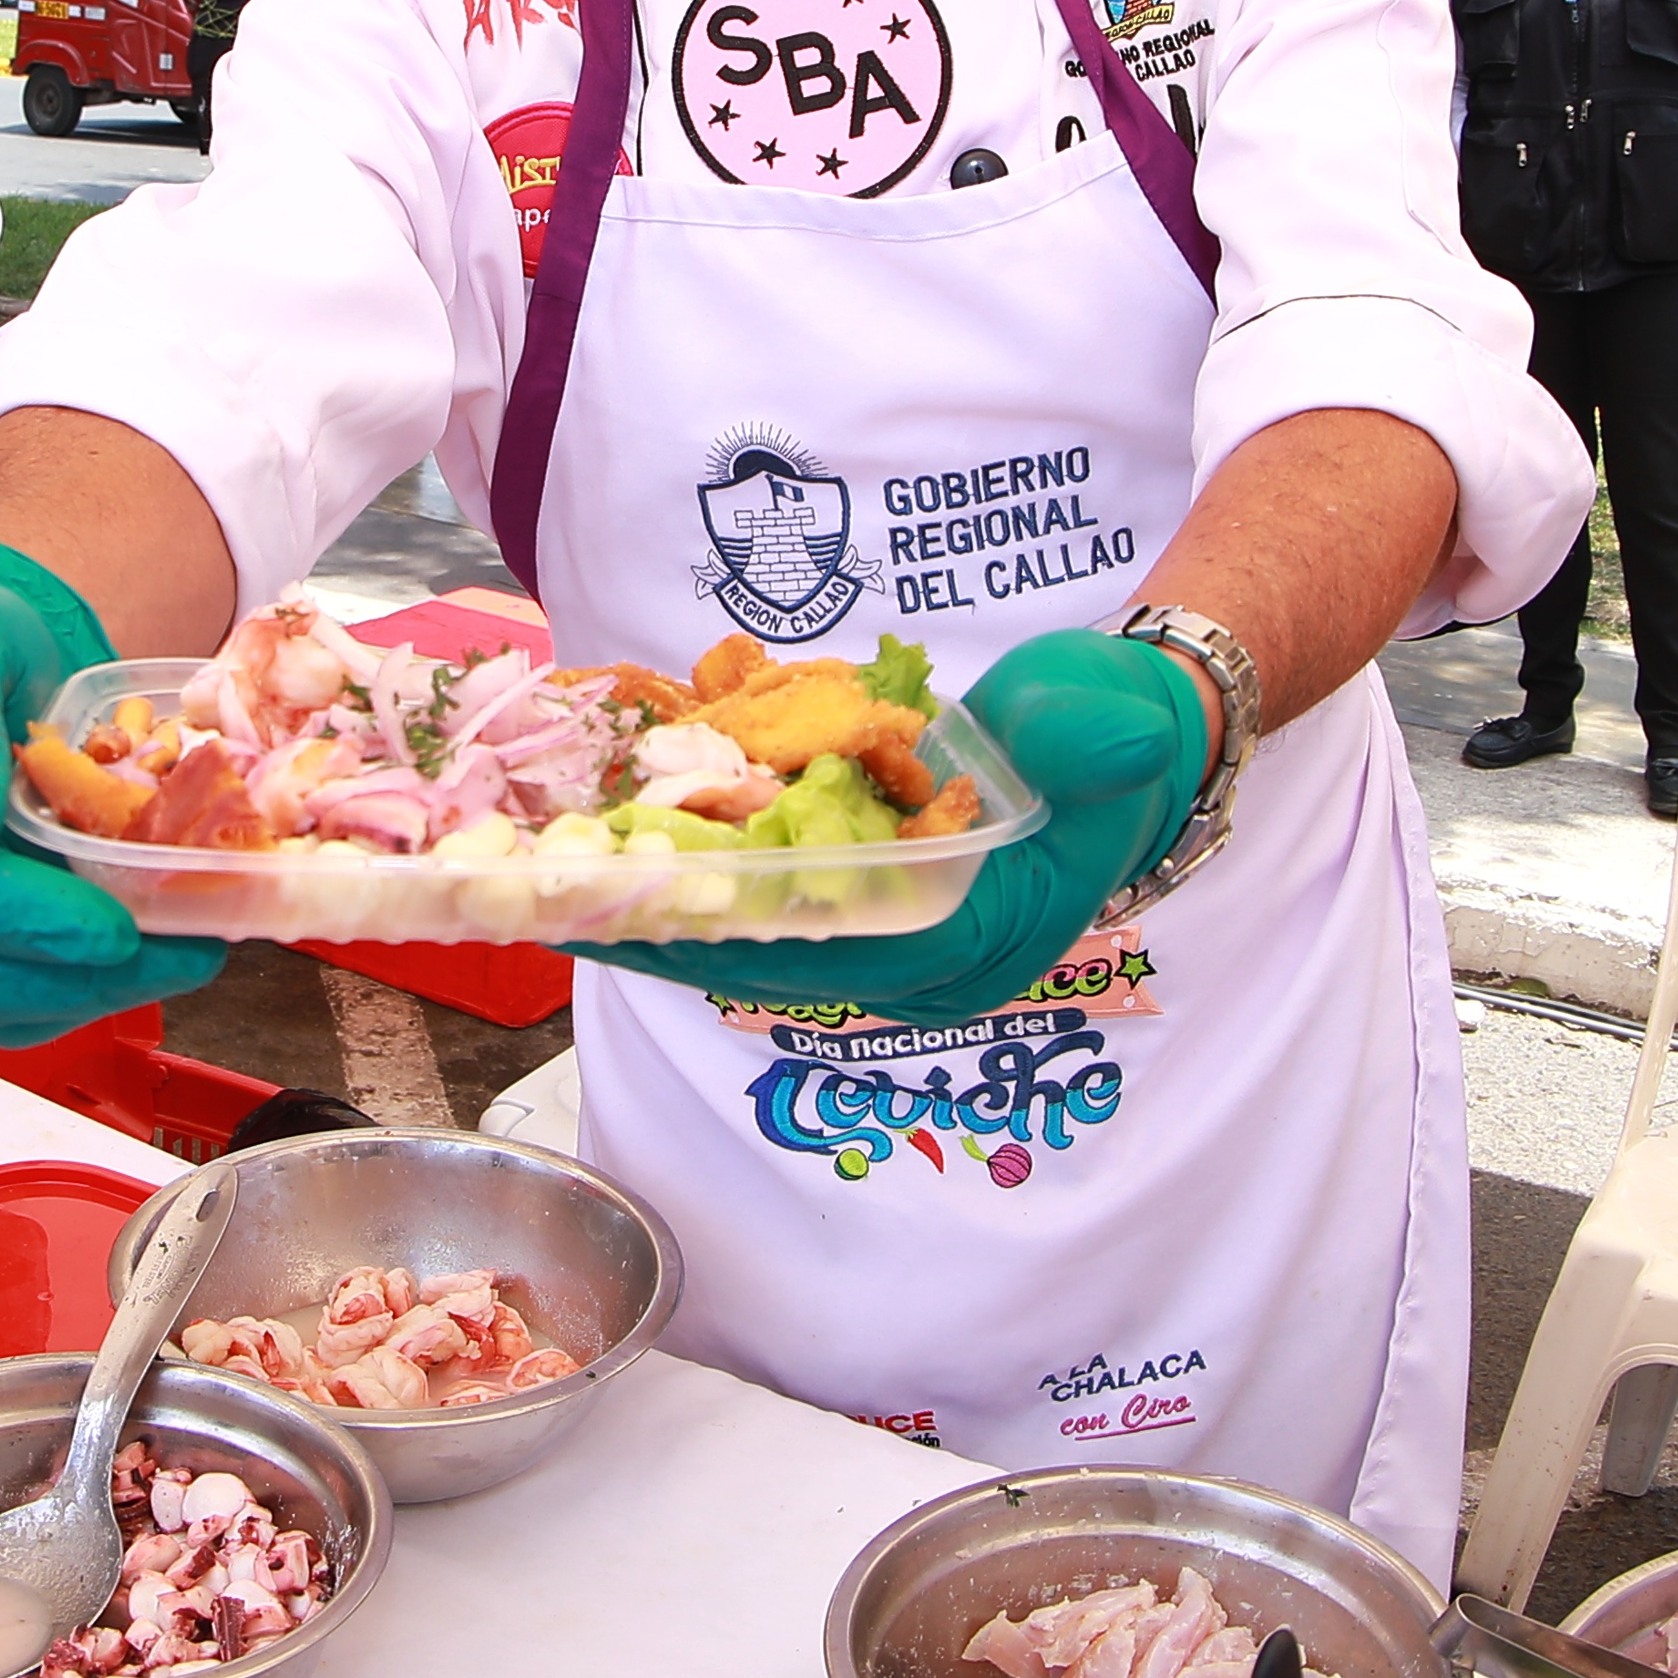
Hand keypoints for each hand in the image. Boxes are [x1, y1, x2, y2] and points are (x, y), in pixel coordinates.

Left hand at [580, 627, 1205, 1024]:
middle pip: (773, 957)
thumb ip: (1100, 737)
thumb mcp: (1121, 720)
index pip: (841, 952)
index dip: (735, 936)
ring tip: (549, 885)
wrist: (1128, 726)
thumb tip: (1097, 739)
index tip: (637, 920)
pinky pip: (764, 900)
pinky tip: (615, 845)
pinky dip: (692, 876)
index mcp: (981, 936)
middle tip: (550, 906)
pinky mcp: (865, 896)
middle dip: (665, 930)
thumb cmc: (1117, 727)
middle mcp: (924, 956)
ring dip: (662, 909)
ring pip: (755, 937)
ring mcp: (891, 932)